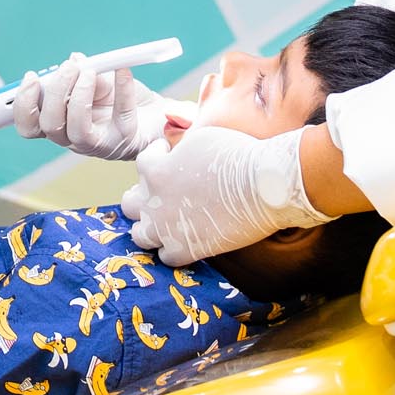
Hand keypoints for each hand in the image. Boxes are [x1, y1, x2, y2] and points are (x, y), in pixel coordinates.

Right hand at [11, 56, 187, 160]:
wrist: (155, 114)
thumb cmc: (118, 98)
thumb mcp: (96, 81)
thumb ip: (82, 73)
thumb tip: (74, 61)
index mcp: (59, 123)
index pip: (29, 125)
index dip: (23, 106)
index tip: (30, 78)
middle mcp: (73, 138)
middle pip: (49, 126)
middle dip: (55, 93)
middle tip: (68, 68)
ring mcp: (98, 144)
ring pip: (76, 130)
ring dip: (79, 97)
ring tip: (90, 72)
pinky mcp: (124, 140)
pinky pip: (120, 116)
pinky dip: (122, 89)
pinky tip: (124, 70)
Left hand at [120, 125, 333, 265]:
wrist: (263, 185)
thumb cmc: (236, 155)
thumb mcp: (200, 138)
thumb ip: (180, 149)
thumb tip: (177, 151)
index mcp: (155, 171)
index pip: (142, 163)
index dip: (157, 157)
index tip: (169, 155)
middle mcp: (154, 202)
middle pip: (130, 203)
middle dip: (142, 195)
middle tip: (159, 193)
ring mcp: (168, 229)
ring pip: (141, 235)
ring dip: (149, 227)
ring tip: (163, 221)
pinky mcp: (189, 250)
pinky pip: (166, 257)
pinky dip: (172, 248)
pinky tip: (185, 239)